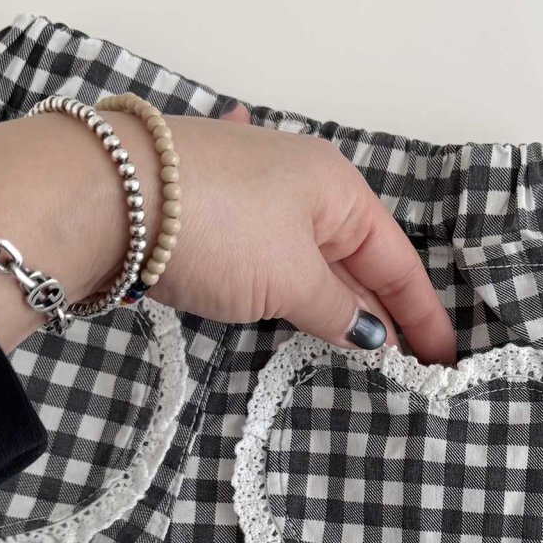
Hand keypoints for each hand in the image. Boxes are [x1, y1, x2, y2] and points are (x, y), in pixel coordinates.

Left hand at [142, 102, 454, 363]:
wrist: (100, 193)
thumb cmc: (215, 230)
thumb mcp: (289, 281)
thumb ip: (338, 312)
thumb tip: (375, 336)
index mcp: (336, 188)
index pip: (396, 262)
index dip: (422, 316)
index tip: (441, 362)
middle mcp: (299, 179)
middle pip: (356, 257)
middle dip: (379, 308)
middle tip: (401, 364)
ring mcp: (248, 187)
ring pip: (307, 252)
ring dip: (331, 292)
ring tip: (354, 336)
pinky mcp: (204, 202)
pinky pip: (264, 244)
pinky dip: (283, 269)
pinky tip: (279, 258)